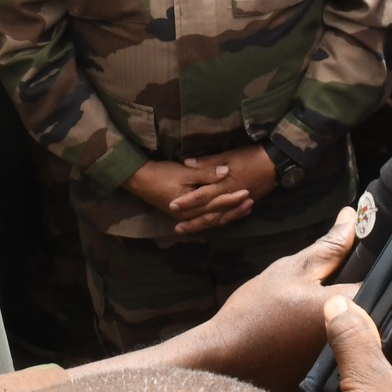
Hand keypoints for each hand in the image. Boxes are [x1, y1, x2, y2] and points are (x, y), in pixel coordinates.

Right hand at [97, 205, 362, 391]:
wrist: (221, 361)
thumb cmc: (253, 314)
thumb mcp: (291, 270)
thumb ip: (328, 247)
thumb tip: (351, 219)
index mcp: (350, 311)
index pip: (389, 288)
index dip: (388, 272)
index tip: (378, 261)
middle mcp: (354, 344)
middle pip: (379, 315)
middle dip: (369, 298)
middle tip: (340, 286)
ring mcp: (342, 366)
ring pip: (362, 336)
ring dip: (354, 321)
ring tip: (320, 309)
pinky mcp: (327, 380)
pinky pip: (344, 354)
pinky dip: (335, 341)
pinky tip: (309, 332)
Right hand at [124, 159, 249, 233]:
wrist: (140, 180)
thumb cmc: (161, 174)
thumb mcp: (184, 172)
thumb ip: (206, 173)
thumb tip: (226, 171)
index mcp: (191, 206)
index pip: (216, 204)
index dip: (232, 198)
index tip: (247, 191)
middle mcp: (190, 216)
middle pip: (217, 215)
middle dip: (234, 209)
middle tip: (251, 201)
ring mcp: (188, 217)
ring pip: (213, 219)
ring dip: (229, 214)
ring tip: (246, 209)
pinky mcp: (186, 214)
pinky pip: (206, 218)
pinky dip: (218, 216)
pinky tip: (228, 213)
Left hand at [173, 145, 276, 233]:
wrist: (276, 163)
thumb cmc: (251, 156)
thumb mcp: (228, 155)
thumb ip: (208, 162)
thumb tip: (187, 163)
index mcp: (224, 185)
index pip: (201, 196)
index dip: (186, 202)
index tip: (172, 205)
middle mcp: (230, 198)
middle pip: (208, 214)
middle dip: (193, 222)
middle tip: (177, 229)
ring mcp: (238, 203)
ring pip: (219, 219)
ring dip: (204, 225)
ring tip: (191, 230)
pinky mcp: (245, 204)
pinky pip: (230, 217)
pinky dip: (221, 222)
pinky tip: (213, 225)